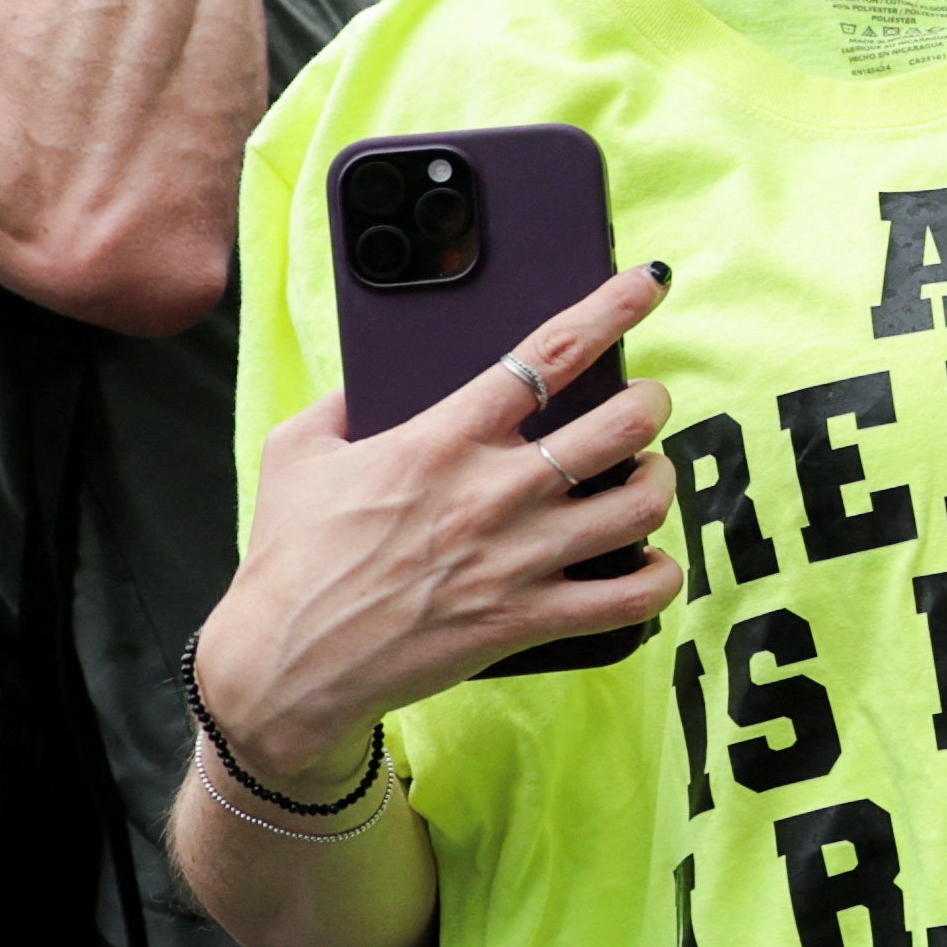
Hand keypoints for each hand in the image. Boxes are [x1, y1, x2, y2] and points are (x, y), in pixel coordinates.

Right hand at [196, 264, 682, 772]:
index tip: (649, 283)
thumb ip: (338, 402)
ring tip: (646, 475)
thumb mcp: (294, 453)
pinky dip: (657, 575)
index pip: (546, 355)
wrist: (287, 663)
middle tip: (644, 403)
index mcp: (441, 439)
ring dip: (659, 481)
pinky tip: (648, 561)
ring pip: (641, 505)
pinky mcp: (528, 620)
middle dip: (651, 403)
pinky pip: (632, 597)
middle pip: (622, 425)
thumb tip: (367, 379)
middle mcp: (492, 492)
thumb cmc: (290, 558)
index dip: (610, 309)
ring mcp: (518, 558)